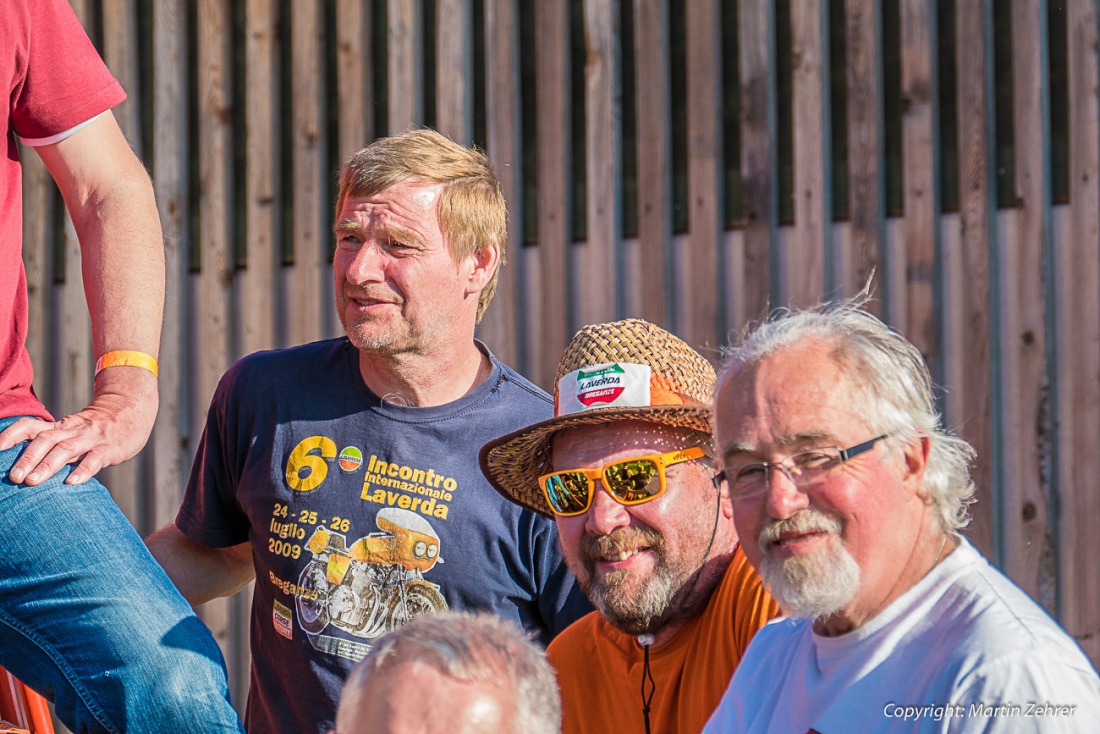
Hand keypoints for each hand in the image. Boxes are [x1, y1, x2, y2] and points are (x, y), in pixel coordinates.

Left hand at [0, 367, 157, 484]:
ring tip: (31, 482)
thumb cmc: (98, 427)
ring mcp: (91, 439)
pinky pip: (95, 459)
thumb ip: (52, 445)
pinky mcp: (110, 448)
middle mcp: (72, 431)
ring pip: (66, 449)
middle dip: (27, 458)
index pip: (30, 426)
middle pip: (45, 440)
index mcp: (59, 427)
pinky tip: (72, 483)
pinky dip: (83, 470)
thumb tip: (23, 466)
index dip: (11, 435)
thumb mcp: (72, 430)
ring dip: (47, 465)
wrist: (132, 409)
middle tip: (13, 477)